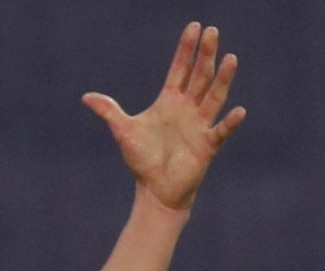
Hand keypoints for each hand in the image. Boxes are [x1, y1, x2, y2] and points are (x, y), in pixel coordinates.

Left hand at [83, 22, 245, 210]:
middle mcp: (188, 109)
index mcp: (169, 102)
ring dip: (222, 79)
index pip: (180, 69)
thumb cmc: (142, 160)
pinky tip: (238, 110)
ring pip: (214, 97)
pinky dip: (229, 122)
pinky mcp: (207, 146)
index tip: (195, 27)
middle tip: (213, 31)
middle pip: (199, 76)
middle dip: (205, 55)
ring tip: (230, 58)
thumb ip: (109, 112)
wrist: (155, 189)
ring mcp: (199, 125)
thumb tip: (86, 97)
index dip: (186, 49)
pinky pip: (220, 131)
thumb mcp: (123, 131)